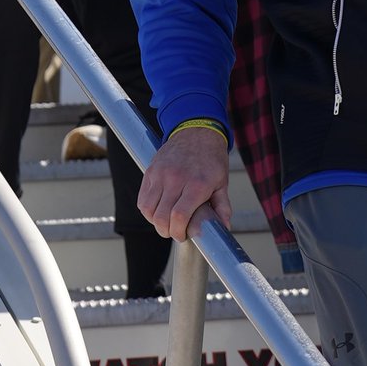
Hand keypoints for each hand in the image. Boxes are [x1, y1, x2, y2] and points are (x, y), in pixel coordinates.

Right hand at [137, 126, 230, 241]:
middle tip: (174, 231)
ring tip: (165, 222)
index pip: (179, 217)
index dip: (178, 232)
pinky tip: (157, 210)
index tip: (182, 235)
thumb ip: (222, 206)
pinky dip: (147, 210)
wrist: (197, 130)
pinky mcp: (151, 171)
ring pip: (148, 210)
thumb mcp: (221, 182)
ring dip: (155, 222)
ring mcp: (161, 174)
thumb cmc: (211, 158)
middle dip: (167, 231)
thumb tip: (224, 228)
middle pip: (161, 217)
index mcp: (196, 184)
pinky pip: (142, 198)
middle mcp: (176, 179)